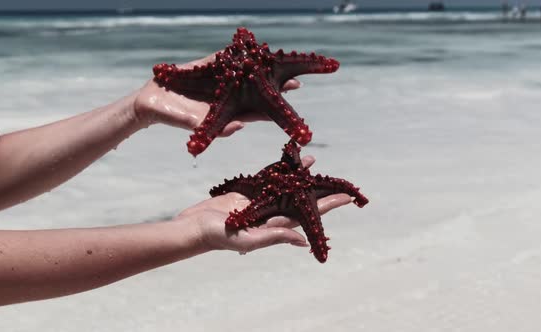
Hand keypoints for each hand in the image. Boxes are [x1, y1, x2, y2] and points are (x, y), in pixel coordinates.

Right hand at [133, 53, 301, 135]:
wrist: (150, 101)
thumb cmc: (170, 115)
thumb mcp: (190, 121)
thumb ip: (211, 126)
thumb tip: (238, 127)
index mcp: (226, 112)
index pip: (253, 112)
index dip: (271, 112)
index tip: (288, 110)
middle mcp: (226, 96)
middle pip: (255, 93)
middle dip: (273, 88)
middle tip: (295, 84)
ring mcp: (218, 80)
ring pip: (244, 74)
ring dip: (260, 68)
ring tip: (279, 62)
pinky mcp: (207, 67)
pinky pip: (225, 59)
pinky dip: (237, 53)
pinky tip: (252, 46)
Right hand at [176, 156, 352, 253]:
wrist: (194, 226)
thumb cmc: (218, 237)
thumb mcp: (248, 239)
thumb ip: (274, 236)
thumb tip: (302, 240)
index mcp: (275, 225)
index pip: (308, 214)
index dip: (327, 206)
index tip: (346, 198)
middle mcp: (271, 213)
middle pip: (301, 199)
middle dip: (318, 189)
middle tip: (338, 179)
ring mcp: (259, 201)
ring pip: (285, 185)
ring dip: (300, 174)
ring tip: (313, 161)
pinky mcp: (247, 191)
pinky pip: (267, 177)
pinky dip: (277, 168)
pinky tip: (287, 160)